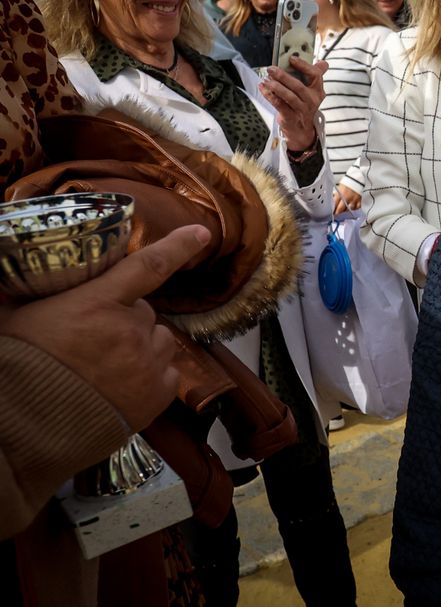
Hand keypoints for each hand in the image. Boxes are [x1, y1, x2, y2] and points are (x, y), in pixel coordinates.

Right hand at [0, 225, 210, 429]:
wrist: (23, 429)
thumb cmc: (18, 367)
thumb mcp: (19, 318)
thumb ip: (35, 294)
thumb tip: (20, 274)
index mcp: (96, 304)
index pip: (148, 266)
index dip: (178, 247)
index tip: (201, 233)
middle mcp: (129, 330)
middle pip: (144, 312)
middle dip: (125, 320)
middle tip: (94, 340)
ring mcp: (147, 363)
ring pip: (159, 340)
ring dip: (141, 346)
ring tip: (108, 366)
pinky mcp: (157, 394)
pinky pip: (168, 373)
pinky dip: (151, 377)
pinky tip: (123, 386)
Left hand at [262, 57, 326, 152]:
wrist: (302, 130)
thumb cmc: (304, 106)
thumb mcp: (312, 92)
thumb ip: (316, 76)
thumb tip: (323, 62)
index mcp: (318, 91)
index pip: (315, 75)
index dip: (304, 66)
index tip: (292, 58)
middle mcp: (312, 100)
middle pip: (299, 86)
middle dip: (283, 76)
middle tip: (271, 69)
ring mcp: (302, 110)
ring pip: (289, 96)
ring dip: (276, 87)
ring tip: (266, 79)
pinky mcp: (291, 117)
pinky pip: (279, 105)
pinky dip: (269, 96)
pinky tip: (262, 88)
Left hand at [334, 184, 361, 213]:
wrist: (355, 179)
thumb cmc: (347, 183)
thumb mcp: (338, 188)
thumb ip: (335, 195)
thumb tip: (332, 201)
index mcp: (340, 194)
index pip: (335, 205)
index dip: (333, 209)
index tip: (332, 211)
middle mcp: (347, 197)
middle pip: (341, 209)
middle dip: (338, 212)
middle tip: (336, 213)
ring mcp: (353, 199)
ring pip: (349, 209)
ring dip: (346, 210)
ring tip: (344, 209)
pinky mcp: (359, 199)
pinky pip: (357, 207)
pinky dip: (355, 208)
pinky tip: (352, 207)